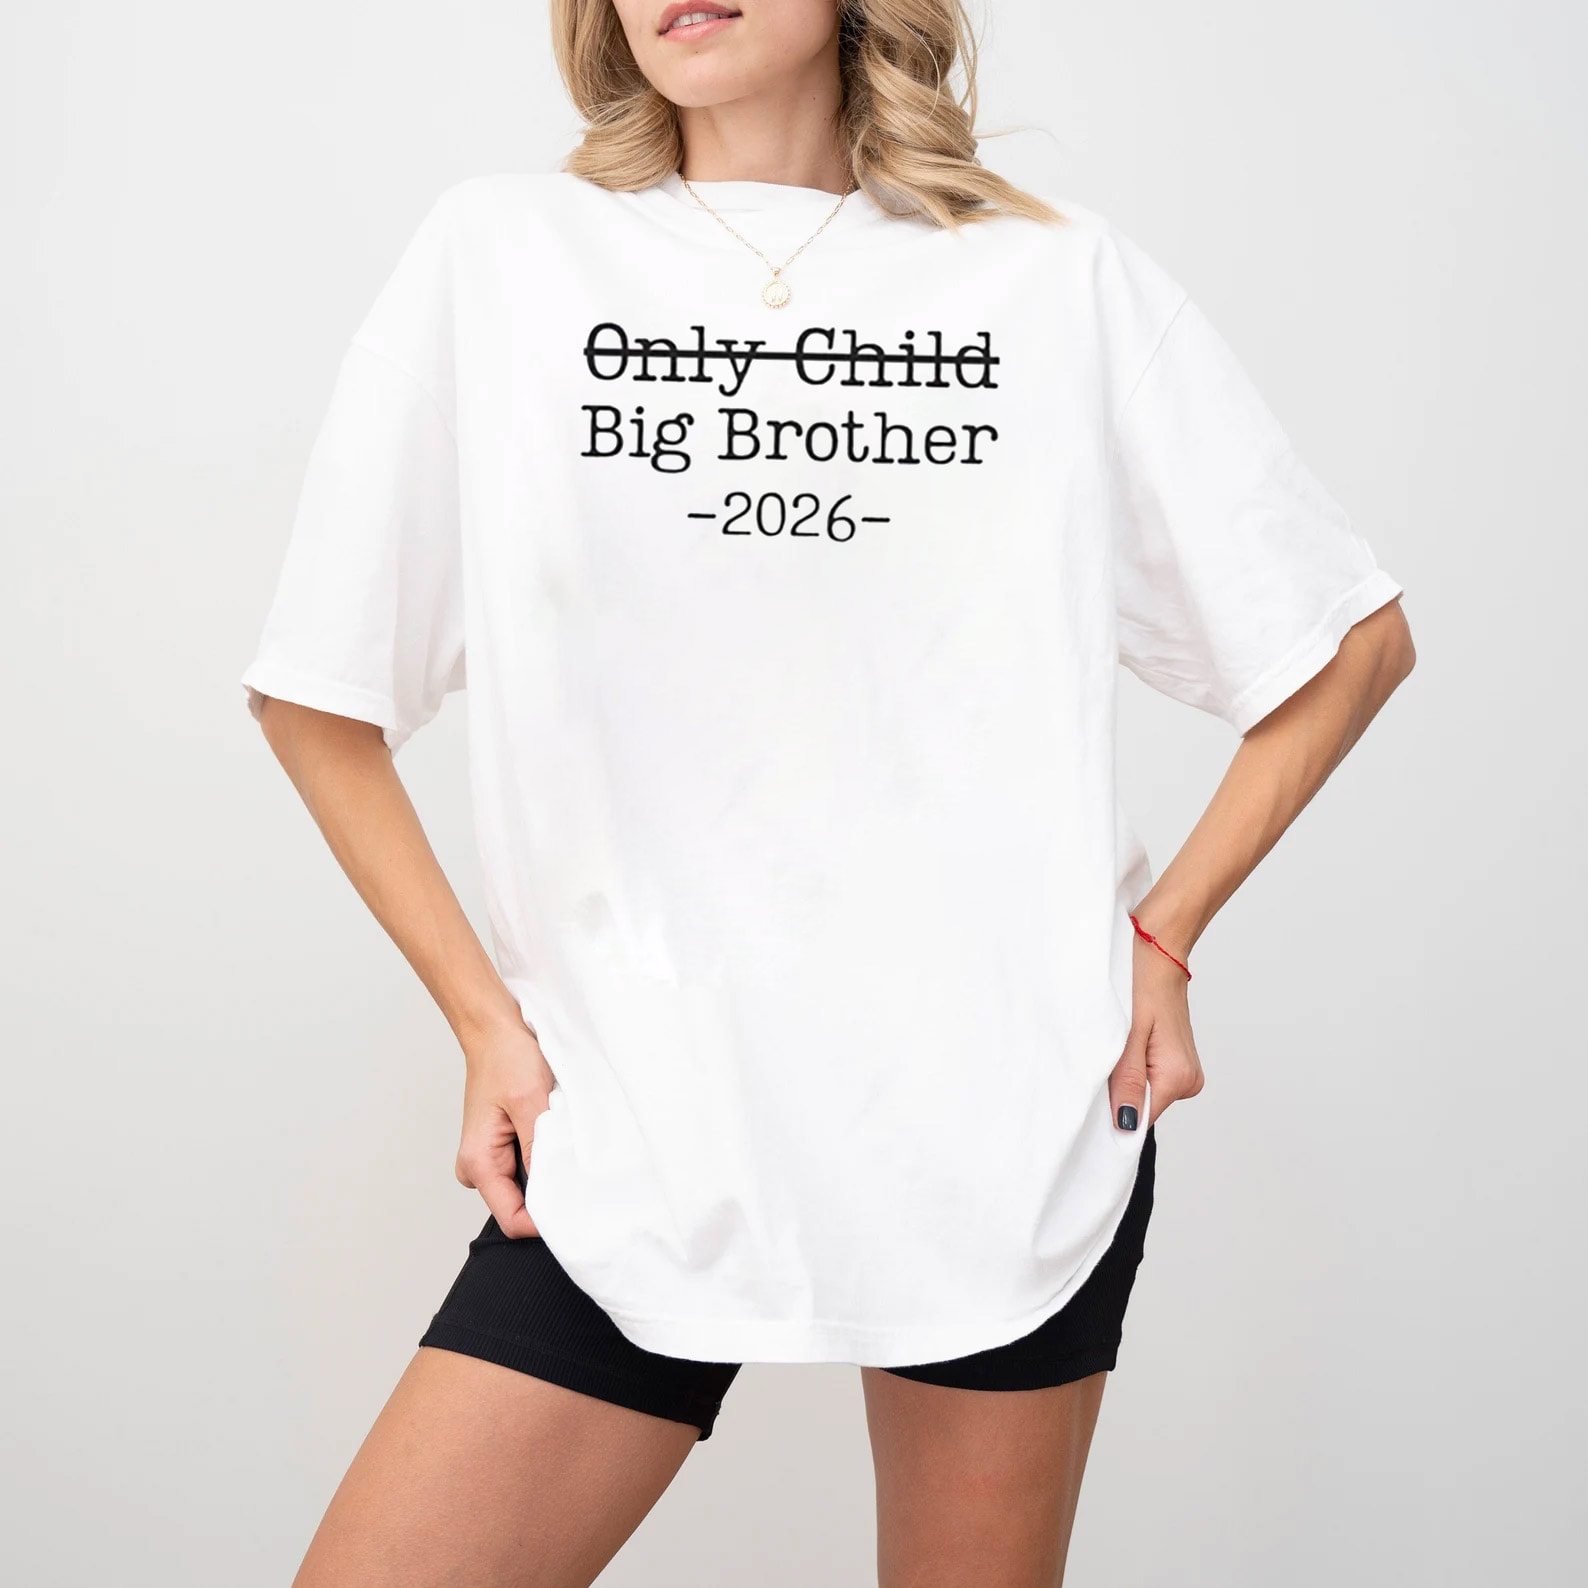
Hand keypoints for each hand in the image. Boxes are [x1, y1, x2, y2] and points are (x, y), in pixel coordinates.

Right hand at [455, 1020, 557, 1236]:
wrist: (495, 1030)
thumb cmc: (507, 1057)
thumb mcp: (530, 1102)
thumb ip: (539, 1151)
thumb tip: (555, 1194)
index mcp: (479, 1163)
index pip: (513, 1219)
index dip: (546, 1221)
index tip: (579, 1209)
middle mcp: (478, 1168)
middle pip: (520, 1208)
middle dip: (551, 1194)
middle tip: (578, 1166)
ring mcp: (489, 1159)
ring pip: (527, 1189)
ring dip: (549, 1172)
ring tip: (563, 1140)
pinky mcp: (501, 1148)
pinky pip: (527, 1169)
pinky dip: (546, 1158)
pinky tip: (556, 1136)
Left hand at [1109, 933, 1203, 1130]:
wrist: (1157, 949)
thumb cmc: (1139, 982)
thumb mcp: (1125, 1035)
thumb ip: (1127, 1082)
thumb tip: (1127, 1125)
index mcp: (1179, 1078)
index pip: (1141, 1118)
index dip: (1115, 1108)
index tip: (1098, 1086)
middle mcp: (1190, 1080)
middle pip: (1143, 1105)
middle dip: (1119, 1088)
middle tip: (1108, 1053)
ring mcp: (1187, 1071)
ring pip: (1145, 1090)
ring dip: (1126, 1074)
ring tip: (1121, 1041)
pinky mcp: (1178, 1060)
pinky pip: (1150, 1076)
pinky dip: (1134, 1064)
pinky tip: (1130, 1041)